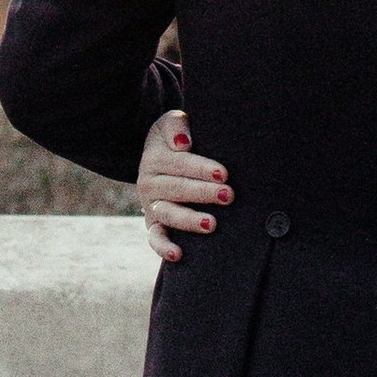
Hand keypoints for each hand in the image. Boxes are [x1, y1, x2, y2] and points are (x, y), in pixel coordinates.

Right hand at [138, 112, 230, 262]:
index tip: (224, 173)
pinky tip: (178, 254)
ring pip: (168, 214)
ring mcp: (151, 205)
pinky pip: (154, 238)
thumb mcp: (171, 122)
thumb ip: (176, 125)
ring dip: (189, 220)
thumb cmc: (175, 139)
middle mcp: (148, 183)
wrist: (158, 156)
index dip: (201, 168)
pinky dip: (163, 247)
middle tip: (228, 195)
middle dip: (203, 193)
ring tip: (212, 223)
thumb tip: (182, 143)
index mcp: (154, 158)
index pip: (179, 163)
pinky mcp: (153, 224)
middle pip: (177, 189)